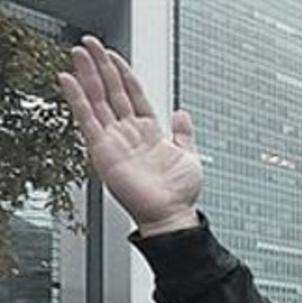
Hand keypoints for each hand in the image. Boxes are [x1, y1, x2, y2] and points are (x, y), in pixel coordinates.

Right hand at [58, 37, 200, 236]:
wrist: (172, 215)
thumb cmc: (180, 193)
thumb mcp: (189, 155)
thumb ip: (184, 134)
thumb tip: (182, 113)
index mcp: (149, 133)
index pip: (133, 95)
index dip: (124, 74)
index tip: (114, 56)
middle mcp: (129, 134)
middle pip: (111, 92)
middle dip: (101, 67)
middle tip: (91, 44)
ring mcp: (114, 140)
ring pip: (97, 100)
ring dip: (87, 75)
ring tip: (79, 52)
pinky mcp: (103, 150)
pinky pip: (87, 120)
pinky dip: (77, 99)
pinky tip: (69, 80)